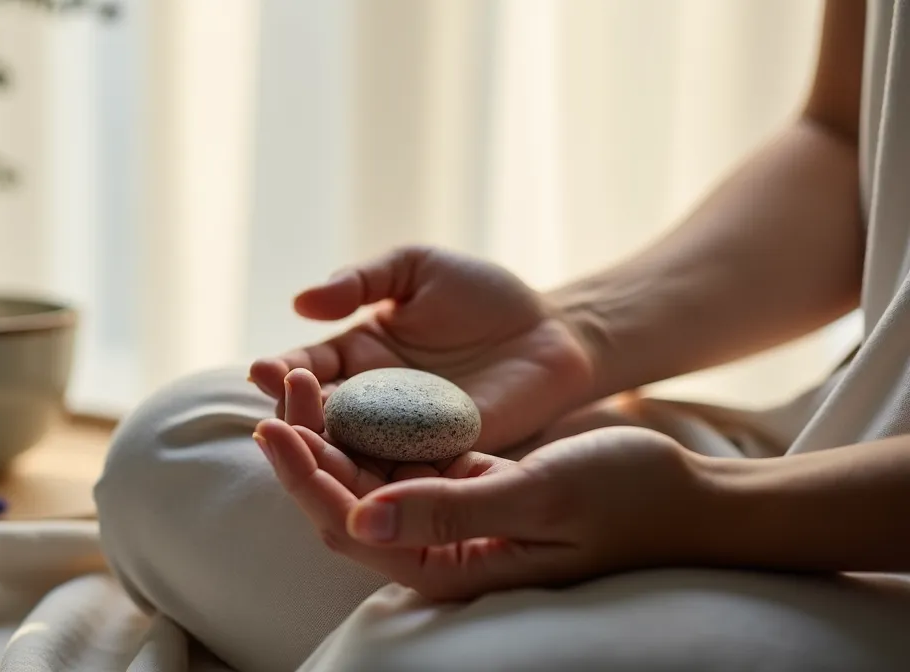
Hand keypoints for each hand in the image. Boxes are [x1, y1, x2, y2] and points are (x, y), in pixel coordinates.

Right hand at [249, 246, 594, 453]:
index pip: (308, 368)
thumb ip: (362, 280)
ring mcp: (406, 435)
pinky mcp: (444, 458)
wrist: (556, 330)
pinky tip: (359, 479)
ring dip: (328, 454)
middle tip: (281, 412)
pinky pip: (404, 472)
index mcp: (357, 355)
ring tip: (305, 450)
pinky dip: (379, 478)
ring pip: (353, 453)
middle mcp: (373, 401)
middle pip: (320, 418)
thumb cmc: (484, 293)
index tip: (263, 371)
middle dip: (296, 416)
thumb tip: (300, 301)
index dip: (283, 371)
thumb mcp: (416, 268)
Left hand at [254, 370, 710, 601]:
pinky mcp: (465, 487)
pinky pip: (399, 459)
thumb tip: (358, 520)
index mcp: (450, 566)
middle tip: (278, 385)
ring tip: (300, 379)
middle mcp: (440, 549)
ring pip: (366, 478)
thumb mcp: (539, 497)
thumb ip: (451, 511)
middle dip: (306, 447)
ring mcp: (450, 519)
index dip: (304, 475)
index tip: (274, 424)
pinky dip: (371, 425)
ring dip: (331, 432)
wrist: (684, 492)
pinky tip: (350, 386)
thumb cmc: (625, 497)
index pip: (348, 527)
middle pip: (344, 502)